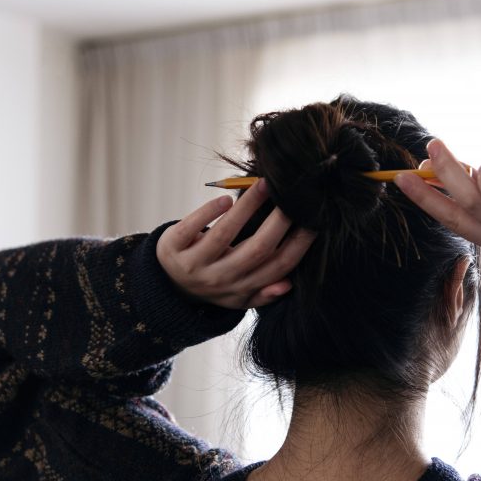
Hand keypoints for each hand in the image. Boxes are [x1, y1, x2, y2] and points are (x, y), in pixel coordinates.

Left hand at [156, 179, 316, 308]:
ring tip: (263, 184)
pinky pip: (191, 227)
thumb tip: (288, 284)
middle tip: (292, 196)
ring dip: (247, 207)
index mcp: (241, 289)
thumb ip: (263, 292)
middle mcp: (219, 279)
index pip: (277, 267)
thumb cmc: (213, 282)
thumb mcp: (238, 295)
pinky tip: (226, 198)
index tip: (314, 220)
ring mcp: (194, 264)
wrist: (166, 285)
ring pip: (225, 234)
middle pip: (256, 250)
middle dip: (278, 222)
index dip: (299, 245)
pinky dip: (208, 212)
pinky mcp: (173, 247)